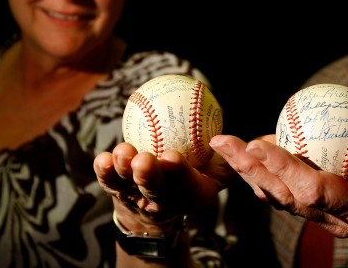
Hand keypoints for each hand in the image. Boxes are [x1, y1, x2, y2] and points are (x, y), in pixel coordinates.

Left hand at [93, 142, 233, 231]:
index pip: (185, 184)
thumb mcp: (217, 174)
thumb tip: (244, 142)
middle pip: (154, 188)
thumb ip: (228, 160)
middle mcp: (162, 198)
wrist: (160, 205)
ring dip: (122, 169)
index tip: (172, 156)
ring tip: (120, 153)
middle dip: (148, 175)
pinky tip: (102, 157)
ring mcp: (136, 195)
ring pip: (128, 184)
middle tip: (144, 158)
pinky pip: (108, 180)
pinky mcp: (116, 190)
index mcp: (190, 194)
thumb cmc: (194, 178)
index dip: (177, 172)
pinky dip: (104, 170)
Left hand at [209, 134, 347, 237]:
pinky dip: (262, 171)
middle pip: (283, 196)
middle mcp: (332, 219)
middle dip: (251, 169)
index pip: (313, 191)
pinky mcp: (315, 205)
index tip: (259, 143)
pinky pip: (282, 190)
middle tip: (224, 142)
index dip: (284, 168)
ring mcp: (321, 215)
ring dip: (248, 171)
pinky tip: (246, 150)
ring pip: (277, 195)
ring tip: (225, 146)